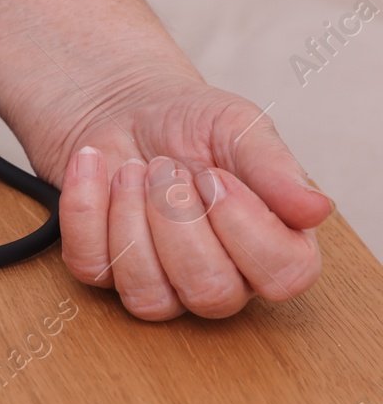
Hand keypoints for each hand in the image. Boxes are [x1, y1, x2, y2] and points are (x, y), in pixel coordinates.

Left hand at [52, 79, 331, 318]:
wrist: (126, 109)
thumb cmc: (193, 124)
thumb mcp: (239, 126)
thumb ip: (276, 167)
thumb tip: (317, 210)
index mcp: (274, 247)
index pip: (282, 275)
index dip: (243, 225)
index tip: (214, 175)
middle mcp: (223, 278)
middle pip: (209, 290)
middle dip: (177, 218)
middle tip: (167, 168)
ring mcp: (161, 283)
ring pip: (147, 294)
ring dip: (131, 217)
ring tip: (134, 169)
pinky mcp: (105, 271)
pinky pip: (91, 267)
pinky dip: (85, 209)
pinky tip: (95, 169)